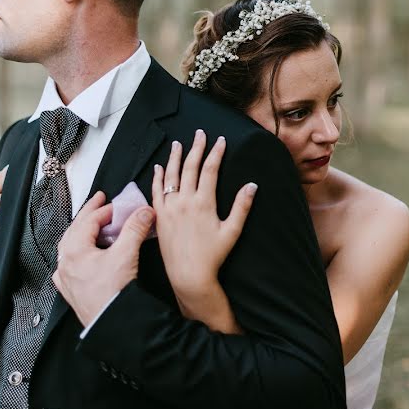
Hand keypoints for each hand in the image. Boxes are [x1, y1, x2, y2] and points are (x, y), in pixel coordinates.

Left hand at [52, 190, 156, 326]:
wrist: (112, 324)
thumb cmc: (114, 294)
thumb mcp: (126, 254)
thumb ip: (135, 228)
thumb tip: (143, 212)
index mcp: (74, 251)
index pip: (89, 221)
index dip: (106, 210)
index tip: (119, 206)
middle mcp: (65, 263)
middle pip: (76, 230)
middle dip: (89, 214)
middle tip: (99, 202)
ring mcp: (66, 277)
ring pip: (70, 246)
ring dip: (83, 232)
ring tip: (94, 226)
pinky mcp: (71, 290)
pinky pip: (69, 264)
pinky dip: (78, 253)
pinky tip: (84, 254)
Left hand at [153, 130, 256, 296]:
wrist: (189, 275)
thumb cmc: (212, 256)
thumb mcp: (232, 231)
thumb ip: (242, 206)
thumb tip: (252, 185)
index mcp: (203, 203)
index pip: (210, 169)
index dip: (216, 152)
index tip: (220, 140)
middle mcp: (184, 201)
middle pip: (190, 167)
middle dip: (196, 147)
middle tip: (200, 133)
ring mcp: (169, 208)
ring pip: (171, 175)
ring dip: (175, 157)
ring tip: (178, 144)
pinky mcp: (159, 216)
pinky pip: (156, 191)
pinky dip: (157, 177)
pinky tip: (158, 167)